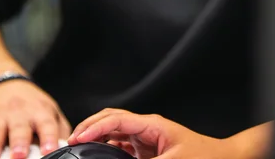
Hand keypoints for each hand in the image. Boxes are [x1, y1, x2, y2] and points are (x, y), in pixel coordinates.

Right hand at [0, 79, 70, 158]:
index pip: (47, 125)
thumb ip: (59, 129)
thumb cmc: (30, 104)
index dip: (49, 138)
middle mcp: (19, 114)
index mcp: (39, 112)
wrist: (5, 84)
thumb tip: (71, 146)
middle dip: (19, 143)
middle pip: (19, 129)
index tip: (50, 150)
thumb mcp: (49, 111)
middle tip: (19, 155)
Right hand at [69, 109, 224, 158]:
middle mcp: (145, 129)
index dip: (94, 127)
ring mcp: (144, 140)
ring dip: (96, 140)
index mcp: (151, 125)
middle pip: (110, 121)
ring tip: (78, 149)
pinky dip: (106, 151)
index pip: (115, 119)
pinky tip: (96, 157)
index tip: (77, 138)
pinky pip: (120, 148)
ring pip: (113, 135)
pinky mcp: (145, 152)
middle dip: (89, 128)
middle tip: (71, 141)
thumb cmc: (204, 156)